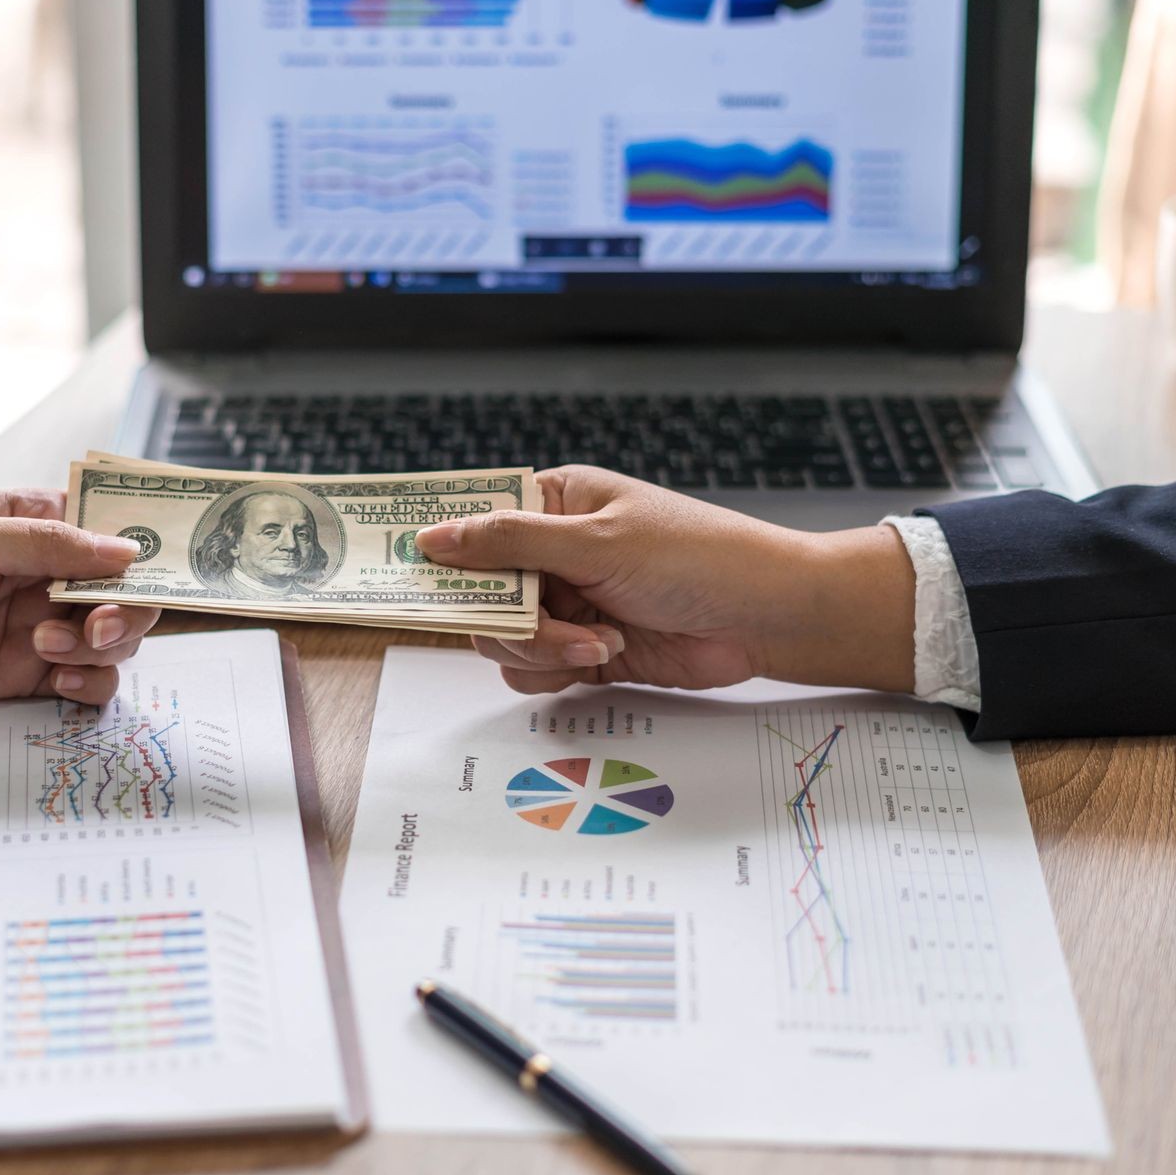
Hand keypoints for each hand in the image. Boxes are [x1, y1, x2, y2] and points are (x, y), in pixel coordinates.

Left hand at [0, 489, 158, 708]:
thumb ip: (44, 546)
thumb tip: (122, 551)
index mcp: (29, 522)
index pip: (108, 526)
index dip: (142, 545)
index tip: (157, 566)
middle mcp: (40, 573)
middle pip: (122, 589)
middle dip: (124, 608)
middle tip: (93, 623)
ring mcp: (33, 625)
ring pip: (111, 638)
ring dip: (100, 646)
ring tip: (48, 649)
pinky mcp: (20, 675)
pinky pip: (84, 681)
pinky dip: (88, 684)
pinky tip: (55, 678)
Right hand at [415, 466, 916, 695]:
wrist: (767, 619)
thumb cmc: (699, 558)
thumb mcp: (598, 542)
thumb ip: (509, 541)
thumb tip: (434, 535)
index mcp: (553, 504)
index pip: (473, 519)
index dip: (441, 545)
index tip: (408, 568)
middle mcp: (552, 552)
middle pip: (478, 592)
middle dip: (511, 615)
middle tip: (544, 618)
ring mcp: (567, 603)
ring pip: (501, 638)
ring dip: (543, 647)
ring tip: (598, 638)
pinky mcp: (584, 649)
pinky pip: (532, 670)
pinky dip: (558, 670)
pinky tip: (605, 653)